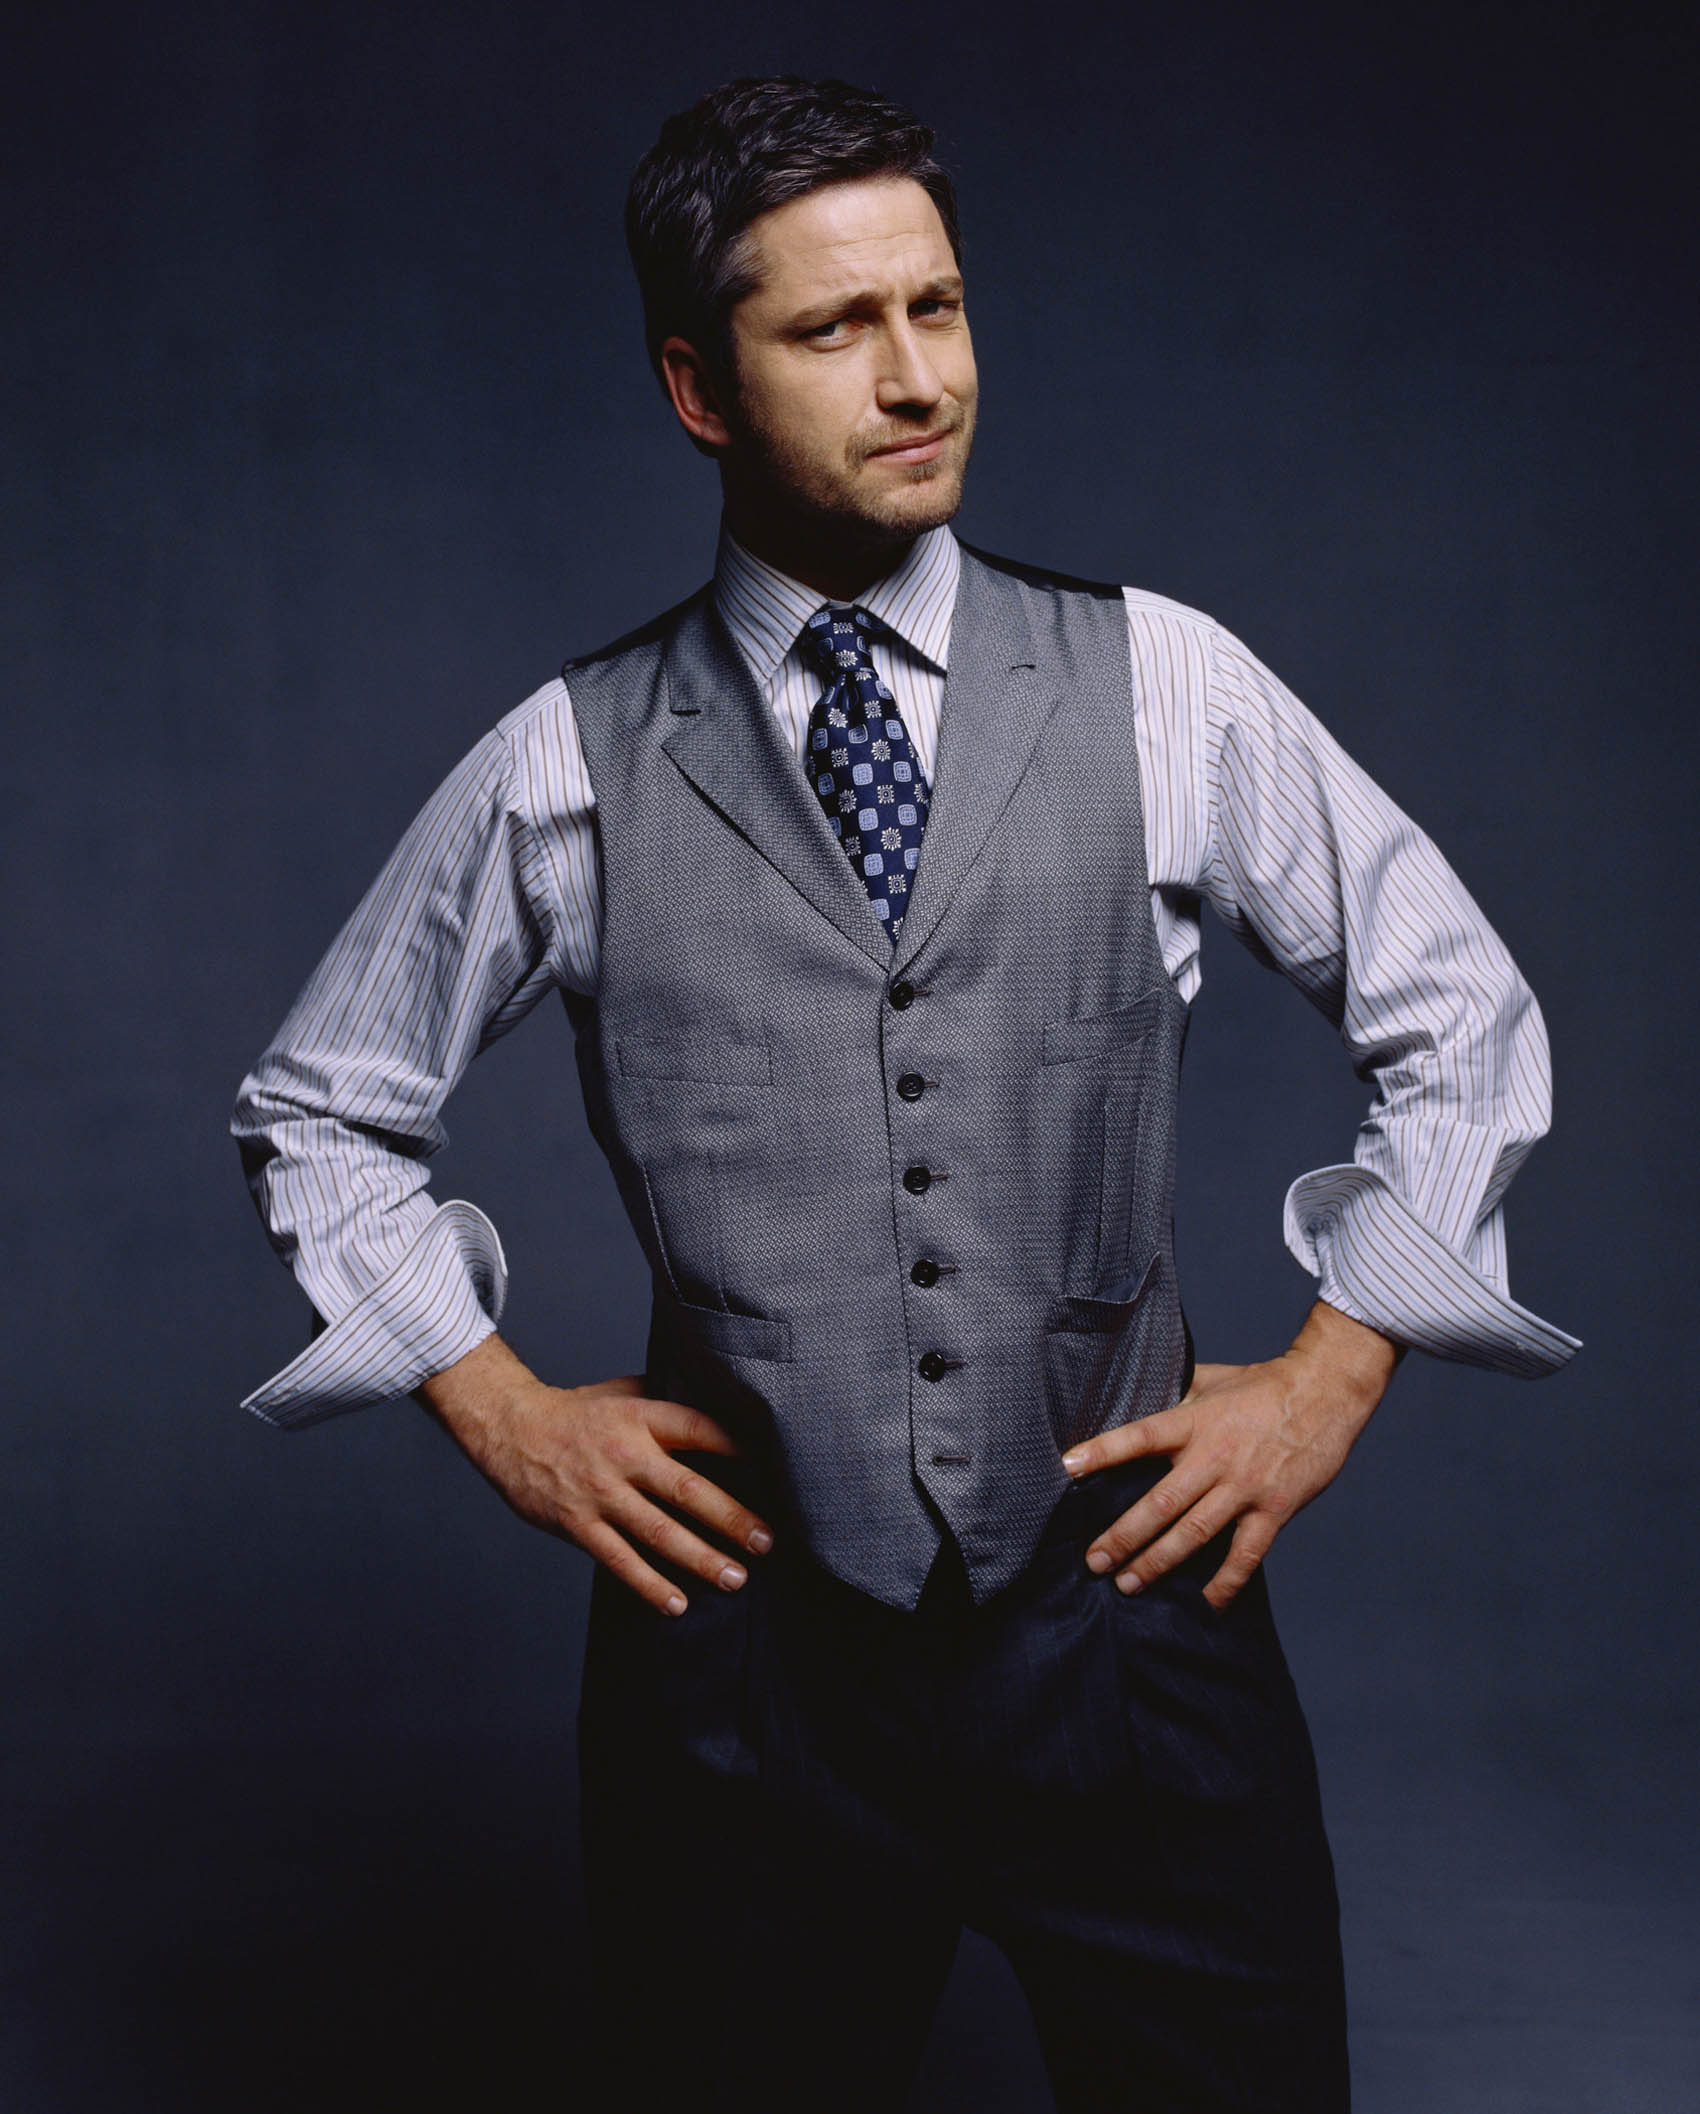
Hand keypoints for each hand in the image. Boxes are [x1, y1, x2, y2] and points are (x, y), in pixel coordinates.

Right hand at [415, 1332, 775, 1616]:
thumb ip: (668, 1402)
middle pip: (687, 1489)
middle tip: (766, 1541)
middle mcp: (623, 1454)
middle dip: (731, 1518)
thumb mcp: (624, 1392)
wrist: (510, 1428)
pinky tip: (677, 1603)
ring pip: (657, 1532)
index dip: (737, 1448)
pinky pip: (619, 1560)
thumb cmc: (577, 1411)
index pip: (699, 1430)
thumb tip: (723, 1409)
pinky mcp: (577, 1524)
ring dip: (700, 1558)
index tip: (774, 1470)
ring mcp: (600, 1493)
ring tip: (735, 1578)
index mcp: (640, 1417)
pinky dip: (649, 1584)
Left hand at [1061, 1299, 1401, 1610]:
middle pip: (1160, 1503)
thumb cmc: (1263, 1385)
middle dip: (1123, 1536)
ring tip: (1127, 1584)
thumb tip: (1132, 1397)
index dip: (1102, 1452)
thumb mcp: (1211, 1380)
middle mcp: (1215, 1457)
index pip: (1139, 1437)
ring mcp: (1245, 1487)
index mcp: (1195, 1421)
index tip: (1066, 1468)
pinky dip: (1225, 1583)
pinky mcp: (1275, 1509)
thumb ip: (1174, 1396)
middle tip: (1093, 1562)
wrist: (1326, 1392)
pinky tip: (1205, 1603)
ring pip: (1194, 1533)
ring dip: (1158, 1562)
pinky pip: (1246, 1555)